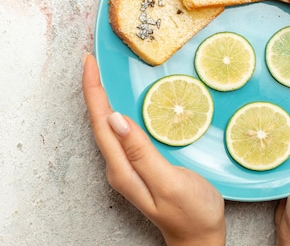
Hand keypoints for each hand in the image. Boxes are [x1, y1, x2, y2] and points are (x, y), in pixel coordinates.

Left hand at [82, 53, 225, 245]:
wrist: (200, 238)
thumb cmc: (191, 214)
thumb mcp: (169, 183)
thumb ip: (142, 152)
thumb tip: (115, 119)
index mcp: (122, 168)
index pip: (101, 122)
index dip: (93, 91)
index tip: (89, 62)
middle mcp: (118, 166)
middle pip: (99, 122)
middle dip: (93, 89)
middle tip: (92, 60)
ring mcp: (127, 166)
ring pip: (108, 126)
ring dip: (102, 98)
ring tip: (100, 73)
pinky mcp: (138, 164)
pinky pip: (121, 131)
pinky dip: (116, 110)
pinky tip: (120, 101)